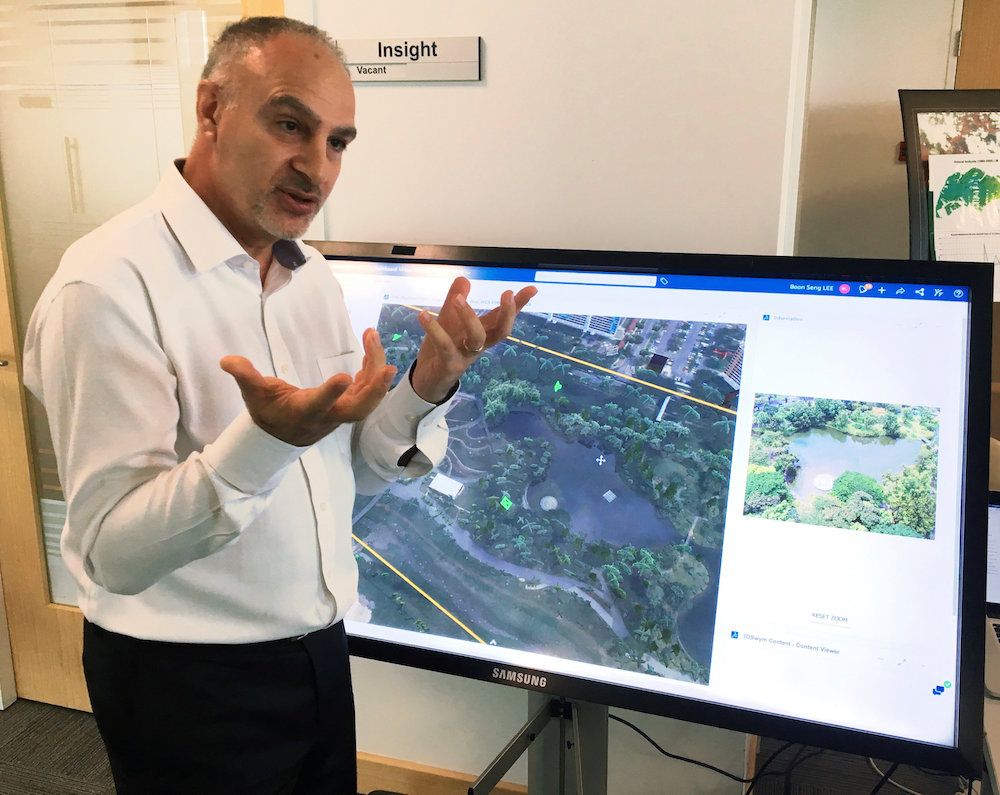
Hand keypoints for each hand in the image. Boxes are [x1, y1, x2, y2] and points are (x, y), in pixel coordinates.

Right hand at [220, 328, 396, 446]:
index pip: (319, 404)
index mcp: (305, 411)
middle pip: (358, 409)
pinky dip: (372, 369)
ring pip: (367, 397)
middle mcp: (328, 415)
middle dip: (375, 390)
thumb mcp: (253, 394)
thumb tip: (227, 361)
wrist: (280, 436)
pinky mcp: (346, 404)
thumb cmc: (267, 412)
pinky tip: (372, 345)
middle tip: (389, 366)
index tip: (345, 376)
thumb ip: (244, 376)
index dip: (332, 393)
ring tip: (373, 336)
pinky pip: (366, 388)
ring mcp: (340, 412)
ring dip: (376, 369)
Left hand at [411, 277, 537, 402]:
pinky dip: (434, 329)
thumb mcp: (449, 320)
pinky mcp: (449, 365)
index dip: (518, 305)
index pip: (503, 317)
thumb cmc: (443, 348)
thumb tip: (464, 278)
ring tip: (458, 299)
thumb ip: (457, 299)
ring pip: (476, 338)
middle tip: (508, 294)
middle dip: (507, 314)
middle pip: (501, 331)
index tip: (533, 289)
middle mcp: (478, 345)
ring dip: (469, 317)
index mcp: (482, 333)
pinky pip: (444, 345)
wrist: (428, 379)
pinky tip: (423, 315)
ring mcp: (466, 356)